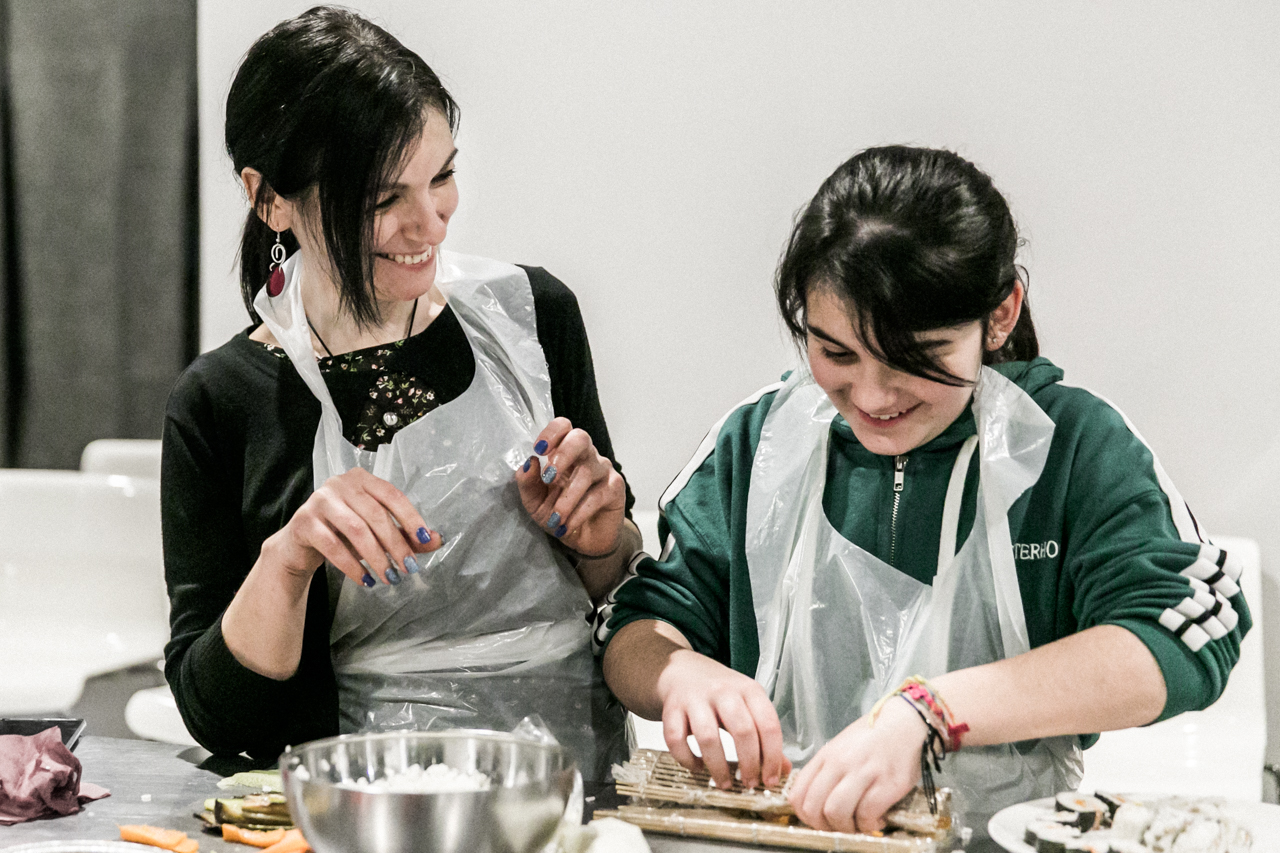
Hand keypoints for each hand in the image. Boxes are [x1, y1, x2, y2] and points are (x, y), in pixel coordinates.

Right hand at [265, 467, 443, 586]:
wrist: (300, 543)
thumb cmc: (343, 533)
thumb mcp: (375, 531)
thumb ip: (404, 533)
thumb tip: (436, 540)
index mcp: (362, 479)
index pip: (392, 495)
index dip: (411, 517)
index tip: (425, 540)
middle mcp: (340, 483)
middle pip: (376, 515)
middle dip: (396, 544)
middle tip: (408, 568)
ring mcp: (319, 501)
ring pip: (356, 530)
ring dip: (377, 557)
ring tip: (389, 577)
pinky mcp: (304, 522)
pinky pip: (333, 545)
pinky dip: (352, 566)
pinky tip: (366, 580)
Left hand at [516, 417, 625, 556]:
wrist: (583, 540)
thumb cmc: (559, 514)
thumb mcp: (535, 502)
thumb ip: (528, 483)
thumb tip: (528, 463)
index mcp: (565, 452)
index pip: (564, 427)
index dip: (552, 432)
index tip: (539, 449)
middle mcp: (586, 456)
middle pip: (580, 438)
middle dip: (563, 454)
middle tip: (549, 477)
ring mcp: (603, 470)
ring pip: (586, 472)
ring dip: (567, 498)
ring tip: (555, 518)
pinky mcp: (615, 489)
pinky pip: (597, 495)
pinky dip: (579, 512)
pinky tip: (567, 525)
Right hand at [656, 648, 790, 789]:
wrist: (681, 671)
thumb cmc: (719, 693)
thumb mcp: (748, 705)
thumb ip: (765, 735)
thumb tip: (783, 770)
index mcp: (749, 690)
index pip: (768, 724)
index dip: (772, 757)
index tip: (770, 779)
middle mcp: (723, 691)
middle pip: (742, 731)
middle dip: (749, 764)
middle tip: (749, 784)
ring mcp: (695, 699)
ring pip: (708, 738)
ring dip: (718, 767)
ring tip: (724, 783)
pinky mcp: (671, 709)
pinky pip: (676, 740)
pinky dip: (687, 760)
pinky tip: (697, 767)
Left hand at [787, 697, 925, 833]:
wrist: (905, 723)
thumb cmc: (872, 737)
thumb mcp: (840, 747)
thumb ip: (825, 771)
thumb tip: (815, 802)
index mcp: (826, 756)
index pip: (797, 795)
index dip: (805, 816)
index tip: (818, 821)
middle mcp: (840, 763)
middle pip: (813, 808)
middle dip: (823, 827)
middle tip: (838, 827)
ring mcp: (863, 773)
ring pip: (836, 813)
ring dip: (846, 828)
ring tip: (858, 824)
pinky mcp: (887, 784)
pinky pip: (867, 815)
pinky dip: (869, 825)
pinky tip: (877, 818)